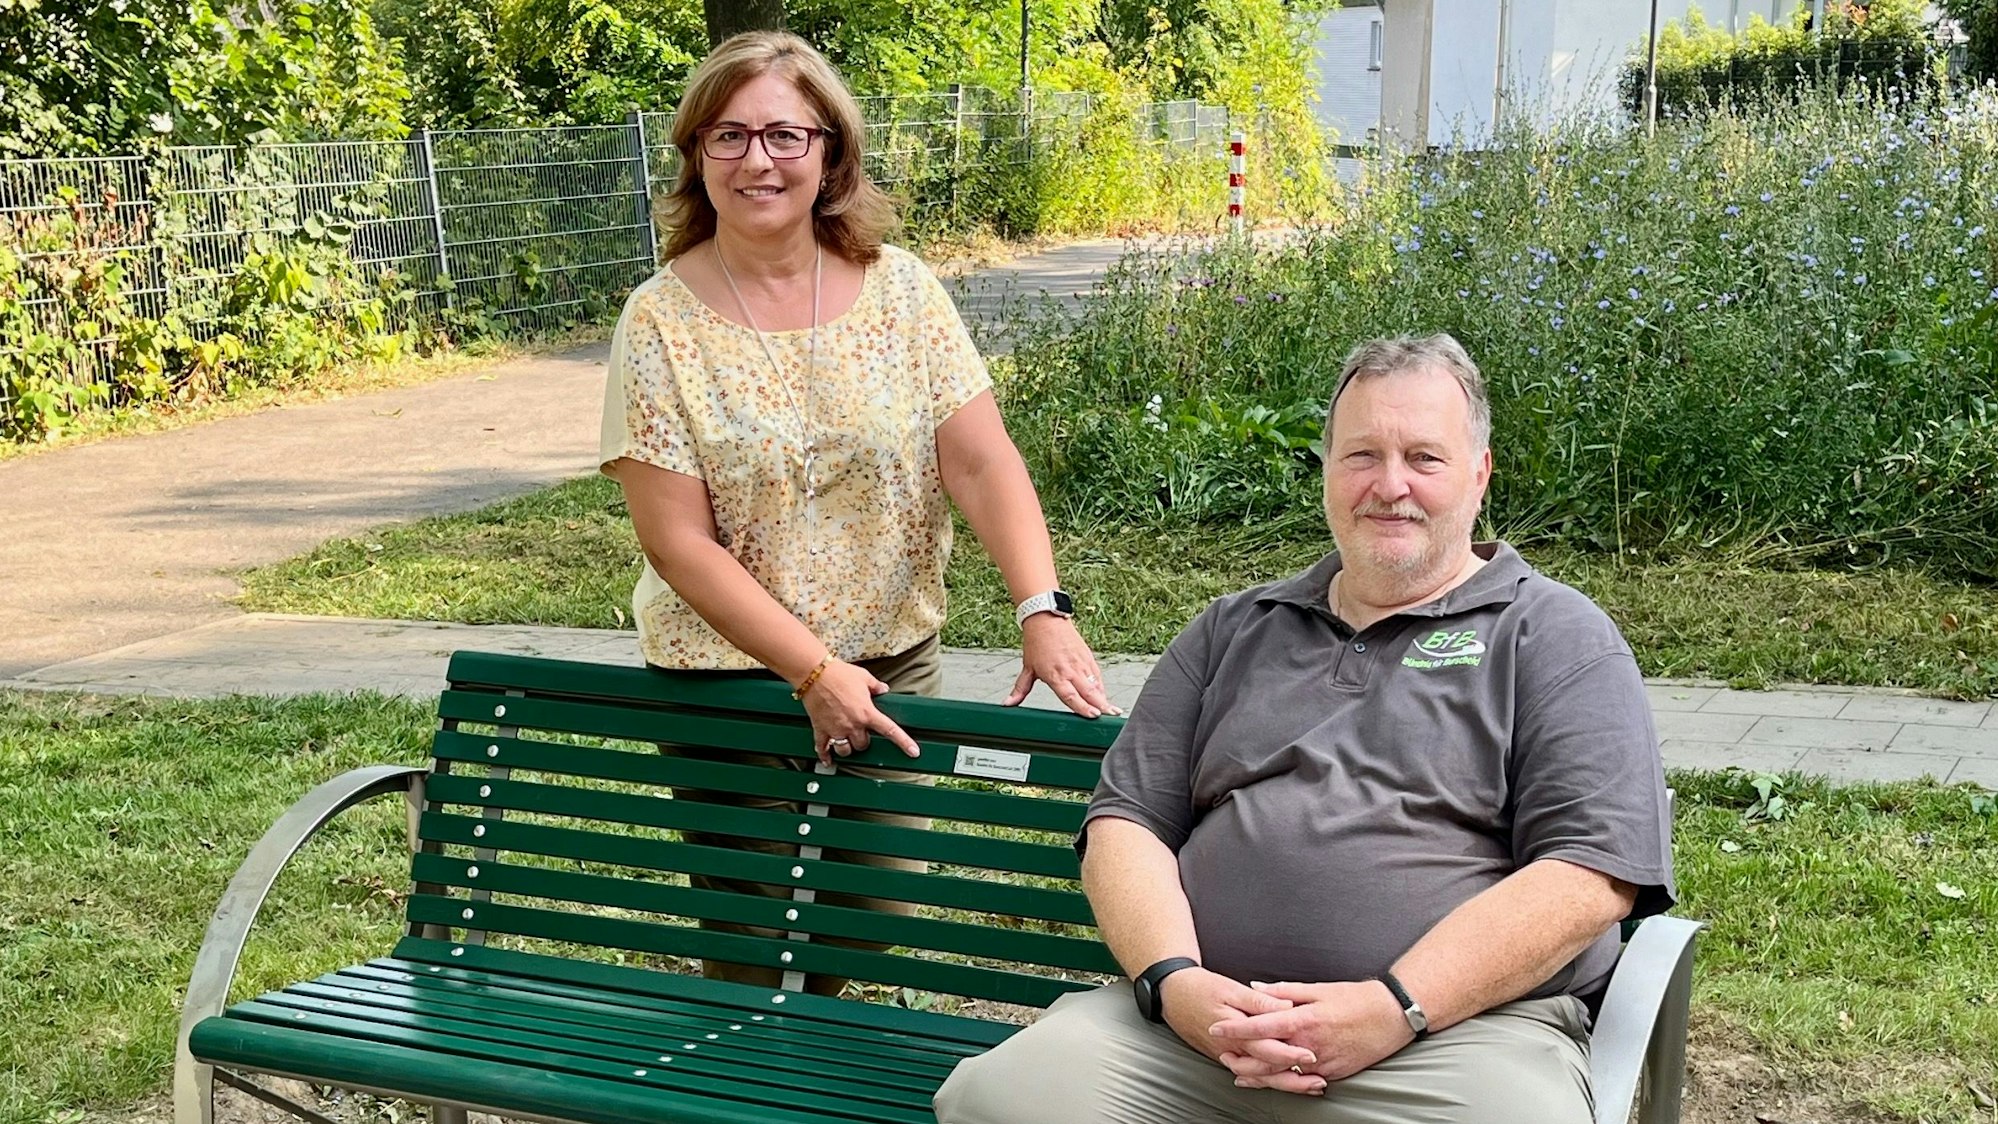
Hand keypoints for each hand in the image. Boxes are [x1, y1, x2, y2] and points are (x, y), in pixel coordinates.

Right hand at [799, 660, 920, 763]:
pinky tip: (827, 759)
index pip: (890, 730)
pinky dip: (824, 755)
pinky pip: (822, 747)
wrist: (815, 673)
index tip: (914, 752)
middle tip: (862, 732)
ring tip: (847, 740)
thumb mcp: (864, 677)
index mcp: (867, 712)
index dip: (904, 743)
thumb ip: (876, 686)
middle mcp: (852, 724)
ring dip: (847, 748)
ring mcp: (836, 728)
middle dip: (864, 741)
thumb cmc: (839, 673)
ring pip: (845, 750)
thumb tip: (883, 689)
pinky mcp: (820, 728)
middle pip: (863, 745)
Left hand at [1007, 614, 1120, 716]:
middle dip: (1101, 705)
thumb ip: (1020, 689)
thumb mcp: (1027, 668)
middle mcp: (1069, 670)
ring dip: (1104, 698)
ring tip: (1113, 711)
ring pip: (1096, 684)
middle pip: (1088, 692)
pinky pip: (1097, 675)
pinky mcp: (1087, 657)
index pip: (1070, 695)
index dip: (1082, 707)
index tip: (1093, 715)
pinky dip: (1101, 687)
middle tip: (1110, 716)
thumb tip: (1008, 704)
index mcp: (1054, 674)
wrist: (1046, 620)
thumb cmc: (1037, 643)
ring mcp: (1080, 663)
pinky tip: (1105, 696)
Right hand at [1154, 969, 1313, 1077]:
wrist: (1171, 995)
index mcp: (1235, 1031)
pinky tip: (1280, 1080)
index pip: (1268, 1048)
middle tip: (1319, 1081)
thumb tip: (1286, 1006)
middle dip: (1294, 1079)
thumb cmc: (1200, 988)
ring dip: (1283, 1083)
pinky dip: (1266, 1079)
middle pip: (1266, 1071)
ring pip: (1258, 1077)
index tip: (1312, 1055)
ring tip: (1307, 1084)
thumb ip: (1259, 1002)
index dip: (1291, 1054)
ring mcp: (1227, 1055)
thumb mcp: (1230, 988)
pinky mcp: (1225, 1055)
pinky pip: (1249, 1072)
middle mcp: (1232, 1048)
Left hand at [1209, 980, 1412, 1091]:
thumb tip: (1256, 989)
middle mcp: (1310, 1045)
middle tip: (1223, 1056)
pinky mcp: (1334, 1074)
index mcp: (1304, 1019)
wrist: (1393, 1016)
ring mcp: (1322, 1063)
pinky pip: (1304, 1081)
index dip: (1236, 1028)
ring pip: (1284, 1075)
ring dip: (1260, 1076)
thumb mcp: (1319, 988)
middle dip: (1242, 1060)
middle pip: (1267, 1059)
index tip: (1217, 1028)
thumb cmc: (1357, 998)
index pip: (1261, 1026)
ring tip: (1242, 1073)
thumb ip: (1284, 992)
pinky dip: (1286, 1081)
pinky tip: (1273, 1080)